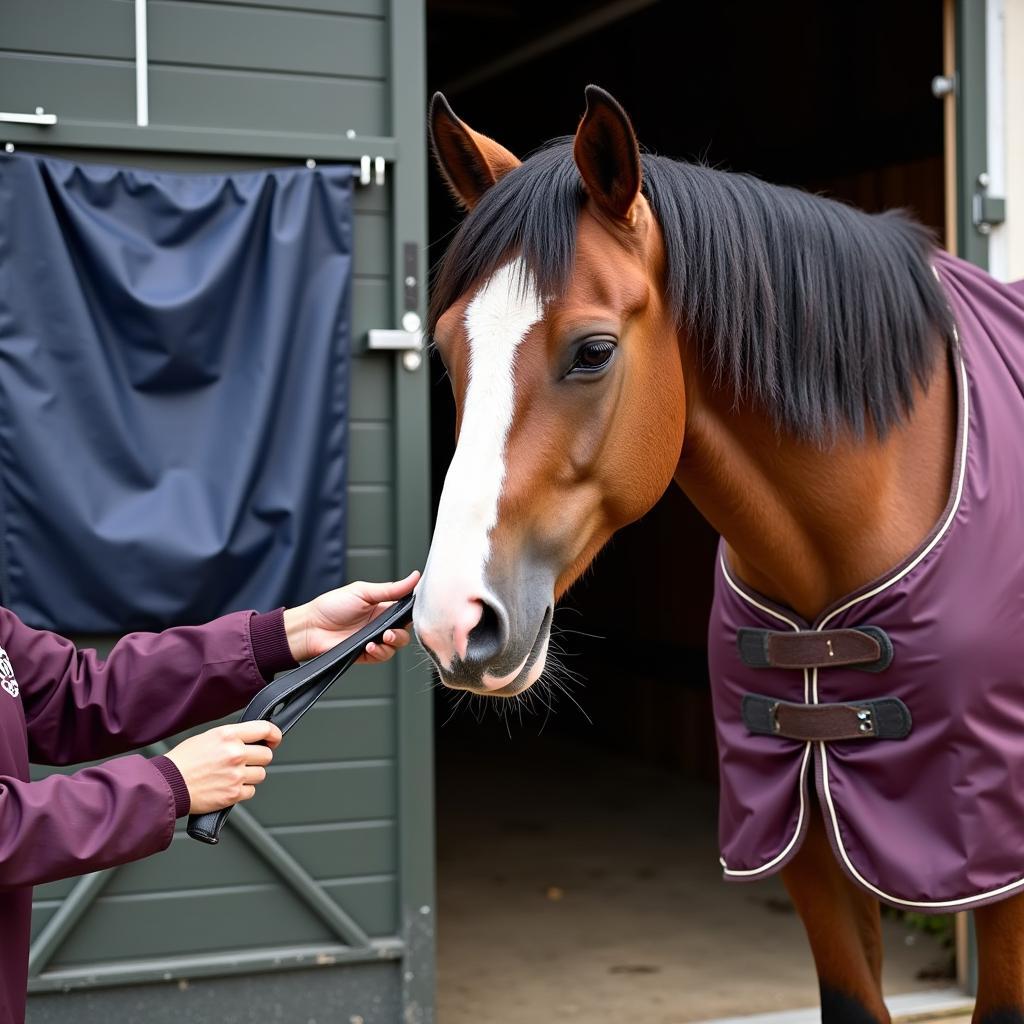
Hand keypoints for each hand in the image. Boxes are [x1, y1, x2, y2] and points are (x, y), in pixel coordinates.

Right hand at [166, 720, 281, 813]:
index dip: (274, 735)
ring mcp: (236, 775)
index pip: (265, 729)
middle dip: (259, 758)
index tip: (274, 740)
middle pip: (267, 755)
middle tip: (246, 762)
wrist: (168, 784)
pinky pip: (251, 791)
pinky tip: (228, 786)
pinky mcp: (233, 794)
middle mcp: (235, 753)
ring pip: (261, 774)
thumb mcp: (208, 737)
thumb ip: (232, 737)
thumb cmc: (183, 761)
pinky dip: (243, 790)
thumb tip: (252, 739)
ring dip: (251, 775)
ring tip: (232, 775)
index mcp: (228, 735)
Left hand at [283, 571, 418, 663]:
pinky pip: (383, 655)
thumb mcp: (363, 591)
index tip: (414, 611)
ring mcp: (374, 638)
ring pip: (397, 644)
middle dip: (403, 631)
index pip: (406, 610)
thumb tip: (414, 577)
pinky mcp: (367, 654)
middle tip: (392, 629)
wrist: (311, 627)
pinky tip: (370, 646)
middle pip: (405, 630)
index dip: (412, 611)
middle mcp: (381, 623)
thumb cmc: (331, 606)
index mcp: (382, 606)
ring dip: (393, 642)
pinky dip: (380, 652)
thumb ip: (391, 588)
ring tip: (383, 637)